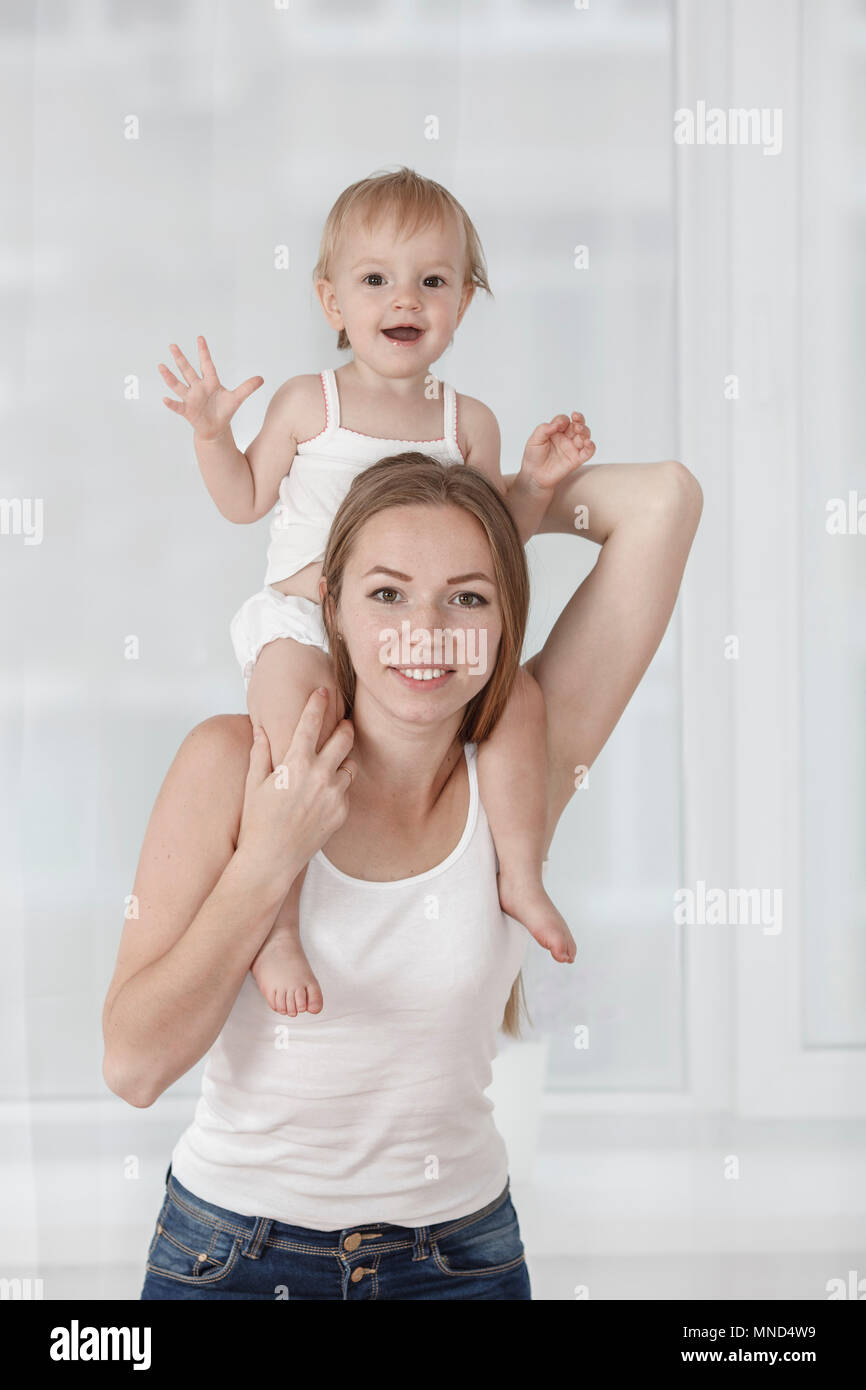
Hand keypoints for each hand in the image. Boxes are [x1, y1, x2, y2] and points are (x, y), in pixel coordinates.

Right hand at [158, 335, 263, 441]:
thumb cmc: (224, 411)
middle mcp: (198, 387)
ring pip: (178, 385)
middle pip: (188, 371)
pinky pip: (178, 406)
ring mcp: (191, 398)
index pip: (207, 364)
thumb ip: (247, 388)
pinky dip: (171, 404)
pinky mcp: (187, 411)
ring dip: (169, 377)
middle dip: (180, 359)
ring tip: (161, 366)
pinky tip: (165, 399)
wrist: (216, 428)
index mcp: (210, 382)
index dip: (204, 352)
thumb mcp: (237, 399)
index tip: (200, 338)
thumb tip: (261, 378)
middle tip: (172, 345)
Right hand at [235, 690, 355, 893]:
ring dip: (342, 760)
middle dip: (344, 726)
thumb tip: (260, 728)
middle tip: (342, 723)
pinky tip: (323, 793)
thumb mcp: (254, 783)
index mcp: (296, 763)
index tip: (323, 691)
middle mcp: (320, 775)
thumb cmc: (257, 821)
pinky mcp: (342, 811)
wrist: (272, 859)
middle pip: (344, 737)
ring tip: (330, 763)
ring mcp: (334, 794)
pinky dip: (338, 786)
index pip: (312, 722)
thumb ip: (260, 752)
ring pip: (350, 764)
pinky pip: (346, 790)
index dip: (319, 703)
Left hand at [520, 412, 595, 493]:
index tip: (556, 426)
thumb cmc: (533, 457)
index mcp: (556, 431)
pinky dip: (591, 446)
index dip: (562, 420)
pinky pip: (588, 452)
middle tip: (576, 419)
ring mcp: (572, 448)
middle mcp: (566, 438)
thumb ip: (543, 429)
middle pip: (578, 424)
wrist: (534, 475)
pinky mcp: (577, 459)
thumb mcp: (534, 440)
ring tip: (579, 430)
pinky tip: (588, 442)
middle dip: (579, 419)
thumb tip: (555, 424)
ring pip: (585, 435)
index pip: (564, 420)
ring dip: (584, 430)